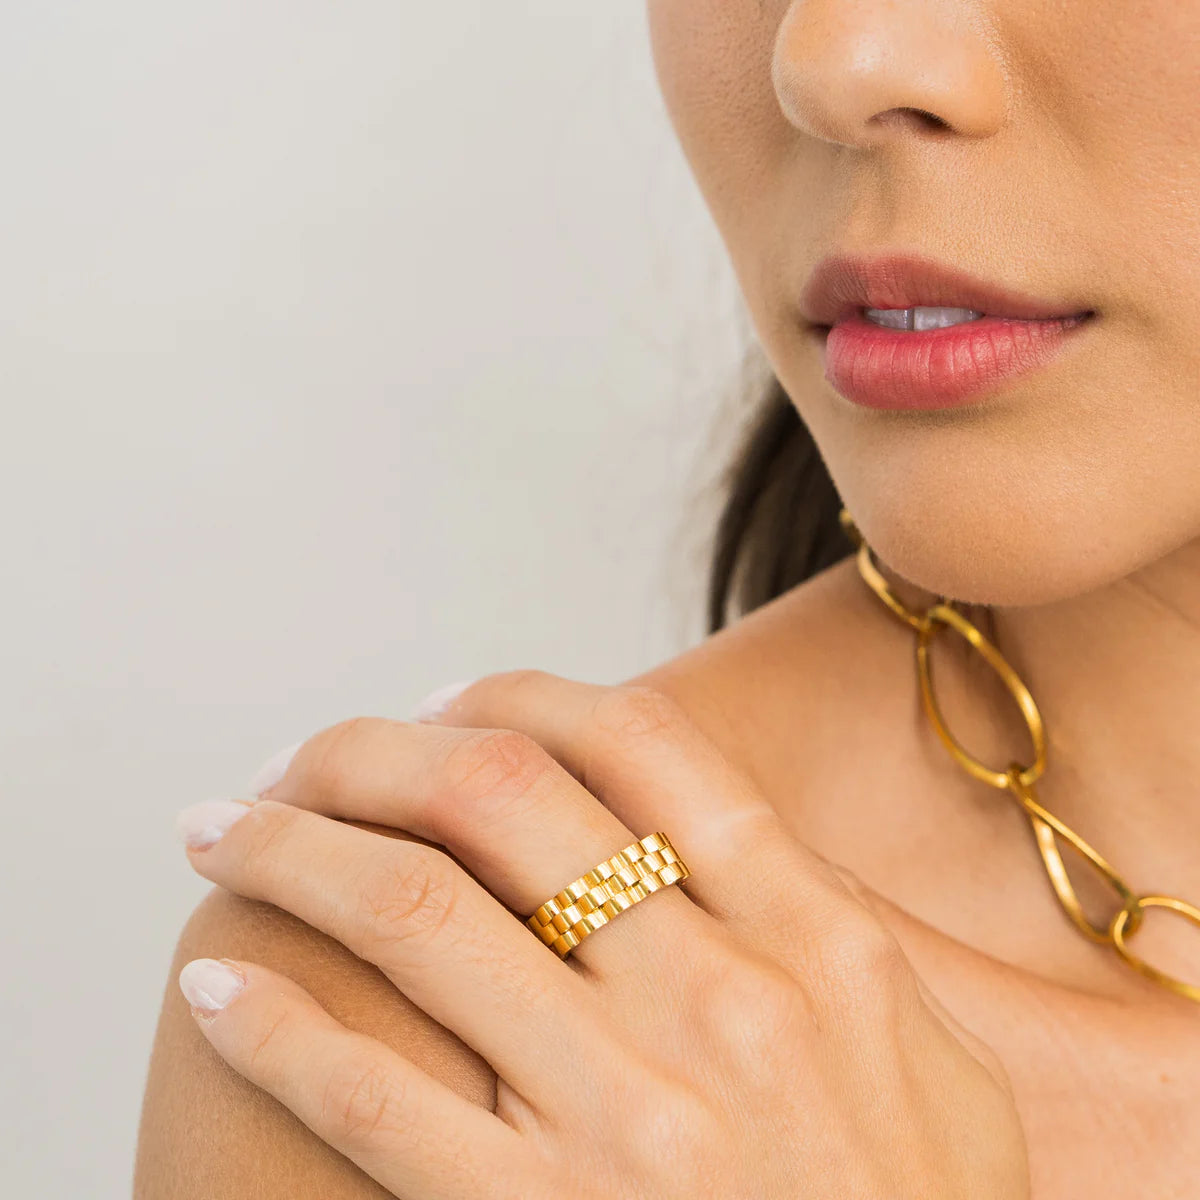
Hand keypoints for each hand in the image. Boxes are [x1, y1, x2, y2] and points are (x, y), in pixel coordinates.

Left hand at [175, 670, 1029, 1198]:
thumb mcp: (932, 1053)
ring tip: (224, 828)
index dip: (517, 698)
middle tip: (309, 754)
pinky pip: (376, 1104)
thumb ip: (838, 930)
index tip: (444, 707)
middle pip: (500, 796)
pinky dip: (276, 1027)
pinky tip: (216, 988)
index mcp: (815, 937)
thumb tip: (726, 832)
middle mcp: (721, 999)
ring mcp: (630, 1116)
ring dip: (292, 851)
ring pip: (415, 915)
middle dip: (373, 750)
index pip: (639, 742)